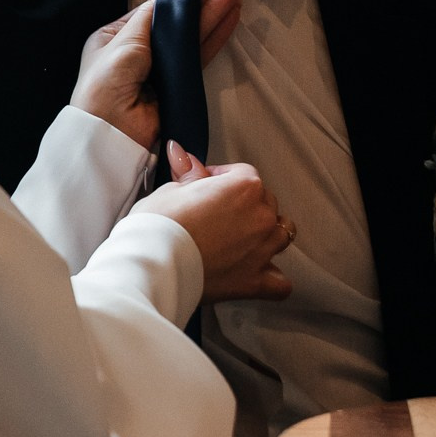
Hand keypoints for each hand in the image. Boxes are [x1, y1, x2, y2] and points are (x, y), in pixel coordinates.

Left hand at [68, 0, 256, 149]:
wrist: (110, 132)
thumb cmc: (103, 87)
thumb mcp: (121, 42)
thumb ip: (147, 19)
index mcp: (116, 37)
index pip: (154, 10)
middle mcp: (140, 51)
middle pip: (178, 19)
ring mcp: (161, 67)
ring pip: (193, 33)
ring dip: (215, 10)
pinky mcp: (179, 83)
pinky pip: (201, 53)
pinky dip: (217, 34)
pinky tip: (231, 15)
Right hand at [133, 144, 293, 302]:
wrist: (152, 264)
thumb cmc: (158, 226)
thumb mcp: (170, 190)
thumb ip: (187, 173)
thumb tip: (182, 154)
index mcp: (243, 187)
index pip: (243, 172)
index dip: (222, 177)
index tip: (206, 184)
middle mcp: (260, 216)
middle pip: (266, 202)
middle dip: (245, 204)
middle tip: (216, 213)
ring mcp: (262, 249)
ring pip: (282, 234)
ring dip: (266, 234)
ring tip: (242, 239)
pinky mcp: (255, 280)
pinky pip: (280, 282)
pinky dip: (272, 278)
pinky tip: (258, 274)